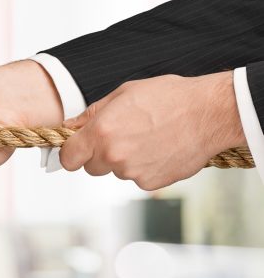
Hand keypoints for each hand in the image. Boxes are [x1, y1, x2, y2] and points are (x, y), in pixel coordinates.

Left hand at [59, 72, 246, 189]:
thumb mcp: (123, 94)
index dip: (72, 153)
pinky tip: (159, 149)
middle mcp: (114, 156)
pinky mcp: (152, 183)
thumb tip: (70, 126)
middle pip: (91, 167)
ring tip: (147, 138)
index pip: (69, 158)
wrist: (208, 113)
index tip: (78, 148)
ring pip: (116, 172)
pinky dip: (145, 168)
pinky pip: (138, 179)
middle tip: (121, 136)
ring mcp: (133, 172)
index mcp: (101, 132)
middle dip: (99, 155)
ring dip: (124, 160)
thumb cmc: (167, 97)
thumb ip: (91, 114)